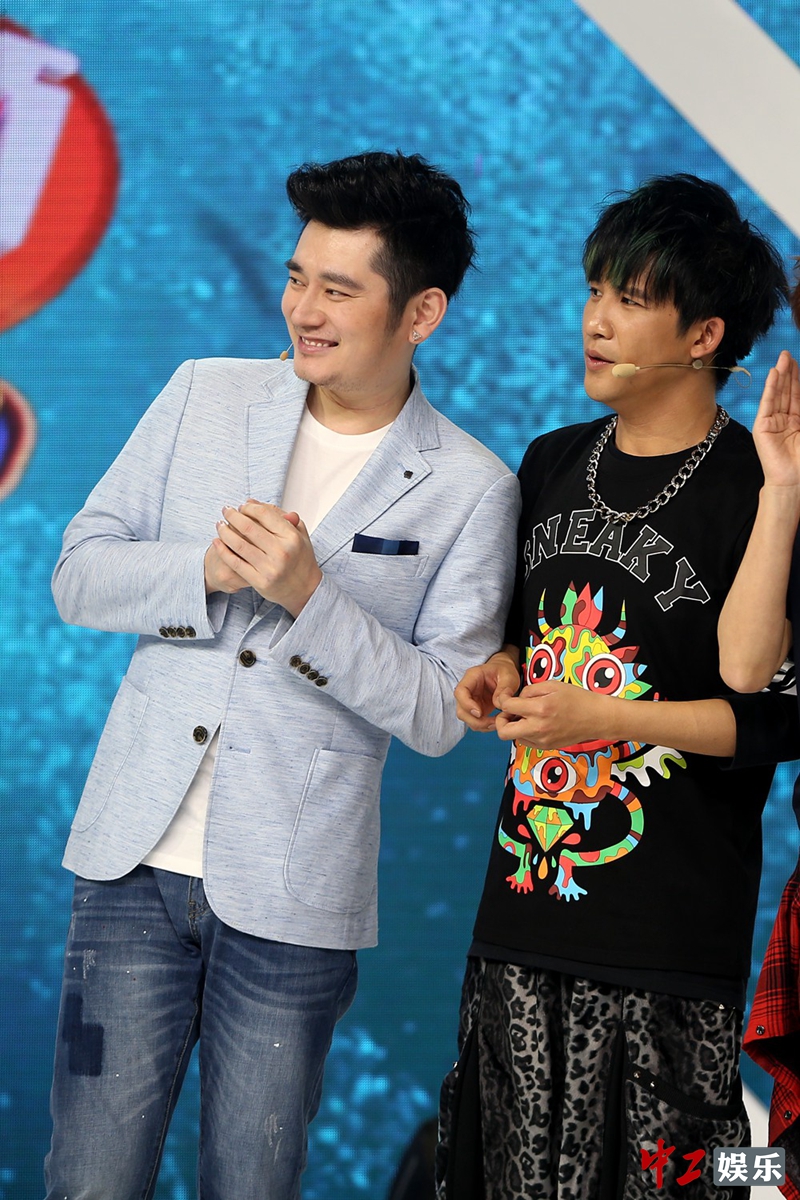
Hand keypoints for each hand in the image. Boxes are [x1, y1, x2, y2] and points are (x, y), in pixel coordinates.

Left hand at [212, 500, 321, 615]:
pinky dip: (222, 551)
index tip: (242, 506)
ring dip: (224, 531)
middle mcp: (281, 552)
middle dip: (233, 516)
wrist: (305, 589)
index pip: (264, 514)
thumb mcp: (299, 533)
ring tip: (220, 525)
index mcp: (292, 537)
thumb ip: (279, 515)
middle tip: (226, 511)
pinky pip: (235, 563)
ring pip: (239, 544)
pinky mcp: (259, 581)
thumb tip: (252, 502)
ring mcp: (269, 568)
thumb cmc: (300, 559)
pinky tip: (217, 542)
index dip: (249, 507)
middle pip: (248, 527)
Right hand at [454, 648, 519, 731]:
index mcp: (472, 677)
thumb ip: (504, 689)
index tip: (479, 713)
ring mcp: (471, 701)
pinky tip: (495, 723)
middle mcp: (468, 690)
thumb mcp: (509, 676)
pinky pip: (475, 721)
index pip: (460, 691)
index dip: (467, 704)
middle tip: (493, 723)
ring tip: (496, 724)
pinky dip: (484, 726)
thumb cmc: (504, 671)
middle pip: (461, 709)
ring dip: (480, 725)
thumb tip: (498, 704)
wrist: (503, 672)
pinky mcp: (476, 709)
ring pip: (466, 718)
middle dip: (475, 720)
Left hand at [495, 680, 613, 748]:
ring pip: (514, 737)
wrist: (597, 718)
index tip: (506, 698)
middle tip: (510, 712)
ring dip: (515, 727)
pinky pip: (526, 742)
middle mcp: (538, 728)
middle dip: (501, 720)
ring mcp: (542, 740)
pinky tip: (536, 724)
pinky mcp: (547, 747)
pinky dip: (525, 733)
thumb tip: (517, 699)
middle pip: (503, 732)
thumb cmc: (577, 698)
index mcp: (539, 708)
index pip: (507, 707)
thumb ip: (530, 690)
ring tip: (527, 716)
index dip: (502, 700)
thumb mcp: (552, 685)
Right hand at [753, 350, 799, 488]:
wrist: (793, 479)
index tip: (796, 362)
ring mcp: (772, 423)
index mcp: (796, 422)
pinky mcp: (762, 427)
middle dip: (788, 373)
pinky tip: (774, 374)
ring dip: (780, 376)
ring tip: (783, 359)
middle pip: (786, 392)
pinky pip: (767, 404)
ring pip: (777, 395)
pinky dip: (770, 388)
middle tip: (788, 353)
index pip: (796, 395)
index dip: (797, 379)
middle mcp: (783, 420)